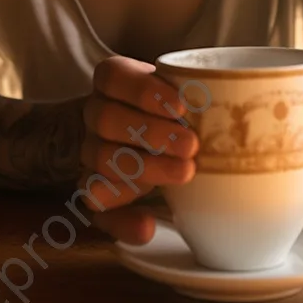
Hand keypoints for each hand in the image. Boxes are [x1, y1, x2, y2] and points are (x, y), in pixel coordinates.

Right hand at [77, 55, 198, 244]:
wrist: (152, 135)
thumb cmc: (176, 109)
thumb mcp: (183, 91)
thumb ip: (194, 89)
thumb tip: (211, 90)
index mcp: (113, 81)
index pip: (112, 76)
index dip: (143, 91)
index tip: (181, 106)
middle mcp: (96, 113)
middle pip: (107, 118)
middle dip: (151, 133)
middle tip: (191, 145)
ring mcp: (92, 151)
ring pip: (103, 158)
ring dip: (145, 169)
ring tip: (185, 172)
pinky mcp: (95, 189)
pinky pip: (98, 207)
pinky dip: (121, 220)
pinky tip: (147, 226)